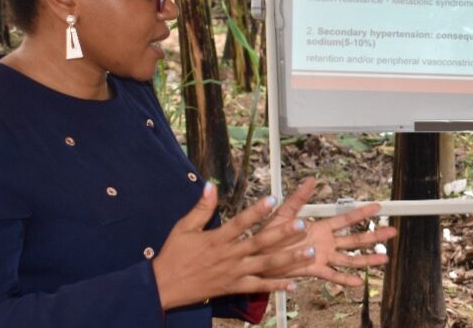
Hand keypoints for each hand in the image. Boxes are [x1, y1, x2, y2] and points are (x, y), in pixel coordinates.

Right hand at [151, 182, 312, 309]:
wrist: (163, 286)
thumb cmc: (173, 254)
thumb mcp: (184, 227)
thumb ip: (201, 207)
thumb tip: (210, 184)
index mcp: (217, 238)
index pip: (241, 222)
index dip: (257, 210)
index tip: (274, 199)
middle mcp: (229, 255)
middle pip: (260, 243)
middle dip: (283, 234)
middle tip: (303, 225)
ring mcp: (233, 273)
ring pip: (266, 265)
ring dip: (289, 259)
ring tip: (309, 252)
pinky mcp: (234, 287)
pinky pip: (258, 287)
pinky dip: (276, 286)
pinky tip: (294, 283)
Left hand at [262, 178, 396, 285]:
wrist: (257, 256)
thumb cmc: (268, 234)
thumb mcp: (284, 213)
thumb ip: (298, 198)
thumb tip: (310, 180)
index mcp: (320, 227)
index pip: (346, 219)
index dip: (362, 213)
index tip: (378, 207)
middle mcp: (325, 242)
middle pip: (355, 239)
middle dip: (374, 235)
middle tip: (392, 231)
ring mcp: (322, 257)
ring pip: (349, 258)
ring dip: (367, 258)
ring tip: (384, 258)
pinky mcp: (314, 270)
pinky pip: (332, 275)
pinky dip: (345, 280)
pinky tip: (359, 282)